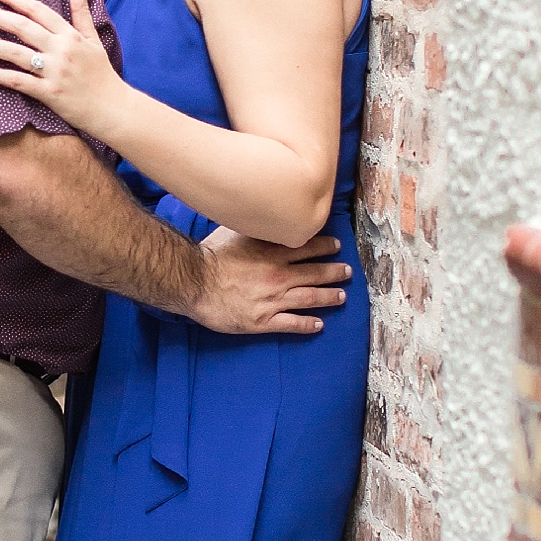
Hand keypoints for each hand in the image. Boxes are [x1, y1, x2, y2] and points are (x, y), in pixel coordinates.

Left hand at [0, 0, 120, 139]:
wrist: (112, 107)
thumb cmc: (101, 74)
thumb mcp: (93, 39)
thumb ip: (82, 13)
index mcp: (69, 34)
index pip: (37, 10)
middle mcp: (60, 49)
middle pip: (21, 27)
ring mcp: (54, 71)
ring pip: (15, 53)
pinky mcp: (49, 92)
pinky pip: (18, 81)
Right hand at [189, 227, 350, 337]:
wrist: (194, 282)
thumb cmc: (210, 255)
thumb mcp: (235, 231)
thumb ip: (255, 227)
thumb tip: (265, 214)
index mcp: (272, 252)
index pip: (307, 247)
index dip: (325, 247)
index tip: (336, 247)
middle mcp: (278, 275)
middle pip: (315, 273)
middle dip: (334, 273)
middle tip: (347, 272)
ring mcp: (272, 300)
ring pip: (310, 298)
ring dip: (328, 297)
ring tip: (341, 297)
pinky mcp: (263, 321)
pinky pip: (291, 323)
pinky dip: (307, 325)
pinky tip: (318, 325)